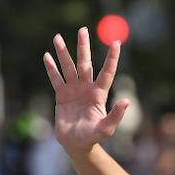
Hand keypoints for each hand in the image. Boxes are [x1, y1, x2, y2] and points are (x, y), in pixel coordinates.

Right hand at [44, 27, 129, 153]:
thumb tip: (127, 101)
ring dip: (63, 52)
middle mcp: (86, 88)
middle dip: (83, 46)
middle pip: (85, 63)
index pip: (107, 72)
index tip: (115, 42)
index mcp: (99, 94)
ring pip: (68, 67)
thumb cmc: (93, 137)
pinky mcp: (61, 95)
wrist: (76, 144)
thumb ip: (116, 115)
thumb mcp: (106, 129)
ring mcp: (73, 90)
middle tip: (83, 29)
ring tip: (57, 37)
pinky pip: (55, 78)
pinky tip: (47, 55)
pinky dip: (51, 68)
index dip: (111, 58)